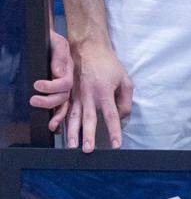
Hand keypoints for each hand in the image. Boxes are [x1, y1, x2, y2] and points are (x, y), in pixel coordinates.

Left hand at [30, 28, 72, 132]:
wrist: (50, 40)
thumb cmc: (52, 41)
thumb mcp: (57, 43)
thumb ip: (59, 56)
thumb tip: (57, 72)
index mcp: (69, 71)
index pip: (64, 83)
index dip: (51, 86)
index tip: (37, 85)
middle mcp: (68, 81)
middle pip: (64, 97)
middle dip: (49, 102)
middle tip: (33, 100)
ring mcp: (63, 88)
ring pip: (64, 106)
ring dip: (57, 116)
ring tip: (50, 124)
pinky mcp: (57, 92)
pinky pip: (61, 107)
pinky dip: (58, 117)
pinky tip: (54, 125)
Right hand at [65, 38, 132, 152]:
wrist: (88, 47)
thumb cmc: (109, 64)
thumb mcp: (124, 79)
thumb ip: (126, 100)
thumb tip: (122, 117)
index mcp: (105, 92)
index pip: (111, 116)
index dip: (114, 131)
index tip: (116, 145)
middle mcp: (89, 95)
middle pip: (89, 119)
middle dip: (88, 136)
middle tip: (87, 150)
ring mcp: (76, 94)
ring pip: (73, 117)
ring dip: (72, 133)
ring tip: (71, 147)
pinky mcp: (68, 92)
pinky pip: (63, 109)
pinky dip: (59, 120)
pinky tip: (56, 129)